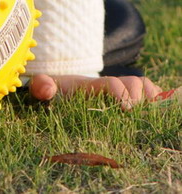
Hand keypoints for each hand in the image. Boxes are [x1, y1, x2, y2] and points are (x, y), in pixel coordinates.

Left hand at [28, 73, 162, 108]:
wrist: (60, 87)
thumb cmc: (54, 91)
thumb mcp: (44, 89)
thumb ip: (41, 86)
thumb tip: (47, 89)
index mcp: (90, 85)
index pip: (112, 83)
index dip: (121, 93)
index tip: (125, 109)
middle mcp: (109, 84)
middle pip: (132, 82)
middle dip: (138, 97)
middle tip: (134, 114)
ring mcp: (120, 89)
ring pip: (143, 85)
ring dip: (149, 97)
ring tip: (147, 114)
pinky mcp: (129, 95)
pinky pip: (149, 91)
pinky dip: (156, 98)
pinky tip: (154, 111)